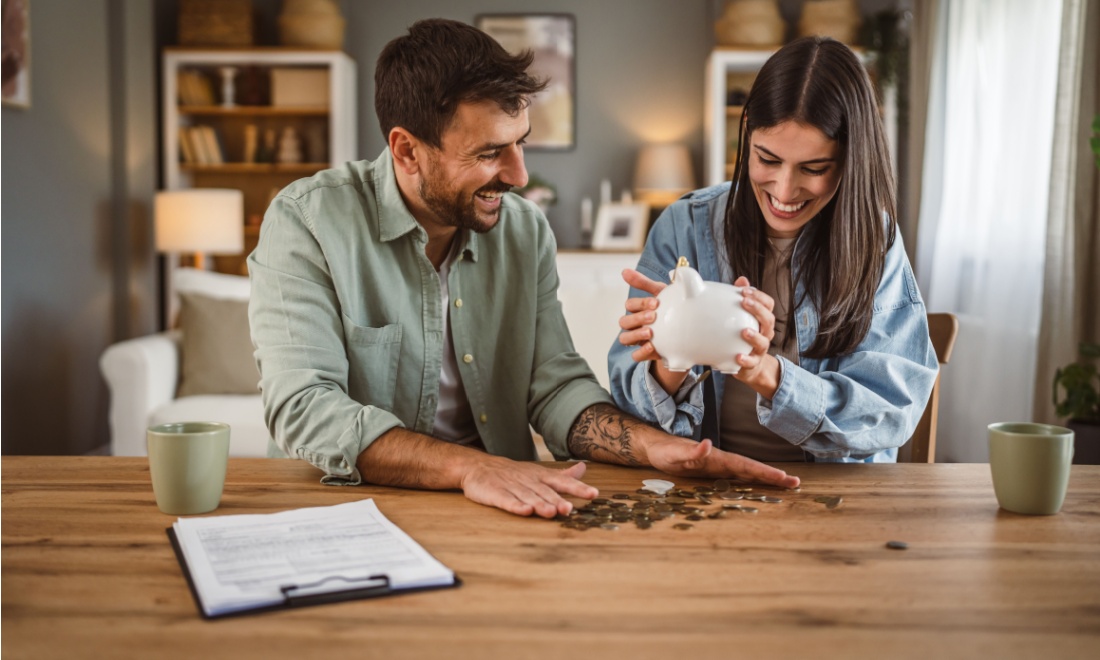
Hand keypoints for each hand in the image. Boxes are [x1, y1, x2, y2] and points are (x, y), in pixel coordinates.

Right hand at [459, 458, 597, 517]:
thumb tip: (584, 468)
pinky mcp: (495, 493)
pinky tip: (524, 511)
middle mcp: (528, 481)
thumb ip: (562, 475)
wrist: (478, 467)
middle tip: (569, 508)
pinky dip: (515, 505)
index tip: (593, 494)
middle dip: (557, 500)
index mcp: (540, 476)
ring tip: (551, 512)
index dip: (577, 488)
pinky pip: (506, 500)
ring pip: (528, 496)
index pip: (562, 481)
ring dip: (539, 504)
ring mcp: (511, 487)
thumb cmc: (513, 473)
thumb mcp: (539, 472)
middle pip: (544, 491)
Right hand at [616, 269, 687, 393]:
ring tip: (650, 332)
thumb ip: (644, 283)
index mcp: (638, 309)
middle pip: (624, 321)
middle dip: (638, 318)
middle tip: (653, 316)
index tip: (656, 303)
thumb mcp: (661, 293)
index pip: (630, 304)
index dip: (640, 303)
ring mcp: (638, 339)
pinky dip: (641, 352)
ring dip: (635, 334)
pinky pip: (635, 356)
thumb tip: (624, 271)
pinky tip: (652, 347)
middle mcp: (635, 324)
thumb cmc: (670, 307)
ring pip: (625, 338)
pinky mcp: (645, 353)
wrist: (688, 330)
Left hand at [644, 435, 799, 488]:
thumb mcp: (675, 453)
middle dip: (773, 476)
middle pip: (751, 469)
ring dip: (765, 478)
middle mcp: (721, 461)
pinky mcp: (713, 471)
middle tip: (795, 484)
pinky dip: (750, 480)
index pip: (745, 465)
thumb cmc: (664, 451)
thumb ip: (691, 451)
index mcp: (716, 458)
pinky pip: (736, 477)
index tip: (783, 477)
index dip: (764, 472)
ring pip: (746, 473)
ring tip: (785, 485)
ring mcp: (718, 466)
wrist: (656, 447)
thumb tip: (707, 443)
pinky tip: (759, 486)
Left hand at [732, 276, 780, 397]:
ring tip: (744, 331)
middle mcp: (765, 334)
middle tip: (744, 302)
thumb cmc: (744, 337)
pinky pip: (751, 362)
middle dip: (758, 310)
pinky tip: (738, 356)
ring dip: (755, 336)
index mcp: (763, 320)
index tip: (744, 290)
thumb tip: (741, 279)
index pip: (768, 305)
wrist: (748, 366)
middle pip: (769, 320)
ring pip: (763, 342)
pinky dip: (746, 359)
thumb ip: (742, 299)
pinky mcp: (752, 364)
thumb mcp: (742, 317)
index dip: (759, 296)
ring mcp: (760, 349)